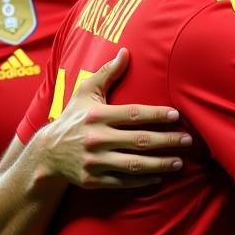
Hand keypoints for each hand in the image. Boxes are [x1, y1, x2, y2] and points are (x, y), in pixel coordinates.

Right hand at [36, 49, 189, 188]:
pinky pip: (122, 182)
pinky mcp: (92, 179)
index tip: (176, 116)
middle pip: (139, 140)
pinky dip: (142, 181)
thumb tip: (126, 52)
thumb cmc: (73, 119)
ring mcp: (94, 161)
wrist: (46, 154)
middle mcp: (95, 139)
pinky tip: (159, 178)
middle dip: (167, 141)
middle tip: (188, 140)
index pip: (133, 114)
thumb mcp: (85, 93)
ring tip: (179, 162)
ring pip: (134, 164)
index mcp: (96, 116)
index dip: (156, 115)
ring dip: (160, 164)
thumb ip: (107, 73)